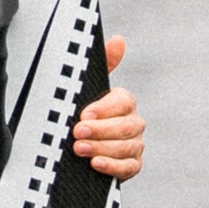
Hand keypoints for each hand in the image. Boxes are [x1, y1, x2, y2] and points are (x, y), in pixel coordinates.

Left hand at [71, 32, 141, 183]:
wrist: (73, 149)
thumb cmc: (83, 115)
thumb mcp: (87, 90)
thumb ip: (104, 65)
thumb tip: (119, 40)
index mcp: (123, 103)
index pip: (124, 101)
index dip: (105, 108)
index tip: (84, 114)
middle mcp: (133, 123)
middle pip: (127, 126)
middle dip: (101, 130)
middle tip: (77, 132)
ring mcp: (135, 145)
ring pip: (127, 146)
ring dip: (102, 147)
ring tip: (80, 149)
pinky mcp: (131, 166)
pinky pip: (129, 168)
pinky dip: (112, 166)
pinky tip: (95, 163)